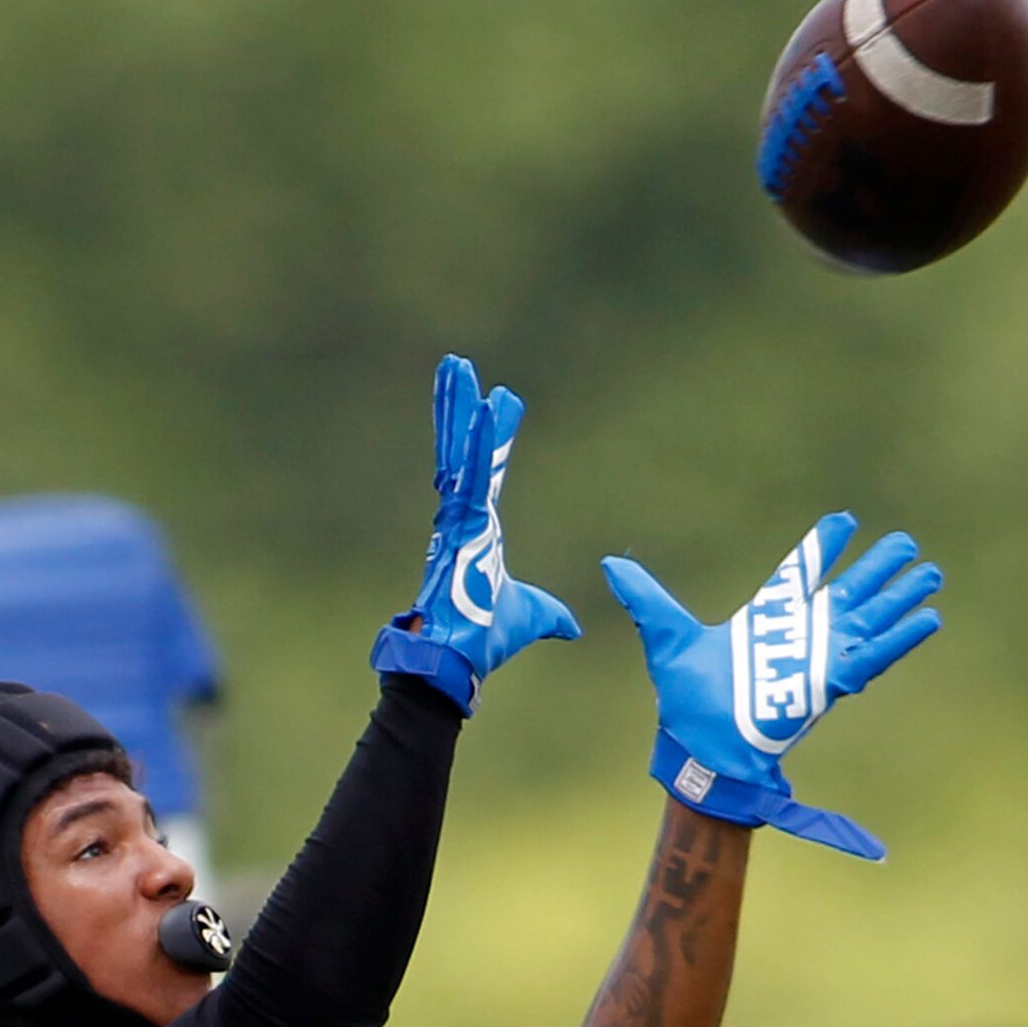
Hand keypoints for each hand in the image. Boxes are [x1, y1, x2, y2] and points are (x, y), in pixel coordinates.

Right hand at [371, 355, 579, 713]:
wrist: (457, 661)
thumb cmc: (481, 639)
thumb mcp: (529, 615)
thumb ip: (548, 613)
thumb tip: (571, 625)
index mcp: (476, 530)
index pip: (484, 472)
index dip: (490, 438)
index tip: (497, 403)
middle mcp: (462, 517)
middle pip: (462, 450)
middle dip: (459, 407)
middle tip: (459, 365)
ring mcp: (457, 518)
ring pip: (460, 451)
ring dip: (459, 407)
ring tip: (459, 366)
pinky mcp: (460, 524)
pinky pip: (472, 472)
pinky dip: (477, 439)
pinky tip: (485, 406)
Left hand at [603, 513, 940, 859]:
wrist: (702, 747)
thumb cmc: (687, 702)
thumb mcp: (667, 639)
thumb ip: (647, 600)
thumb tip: (612, 565)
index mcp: (765, 619)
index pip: (800, 573)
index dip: (821, 548)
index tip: (844, 521)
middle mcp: (799, 635)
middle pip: (847, 592)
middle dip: (876, 568)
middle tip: (904, 541)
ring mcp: (818, 658)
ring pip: (869, 619)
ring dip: (898, 596)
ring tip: (930, 571)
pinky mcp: (829, 683)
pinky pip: (874, 656)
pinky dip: (900, 638)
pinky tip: (927, 618)